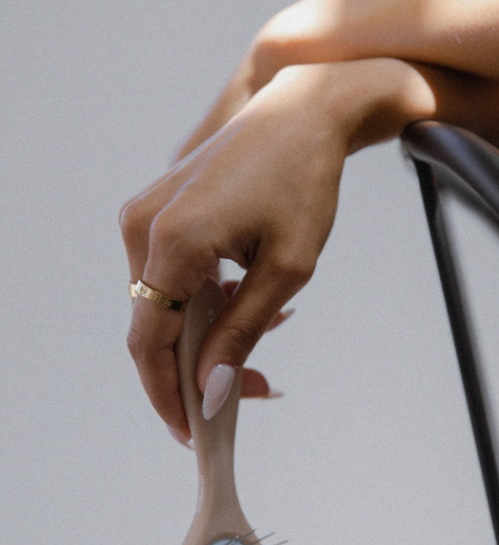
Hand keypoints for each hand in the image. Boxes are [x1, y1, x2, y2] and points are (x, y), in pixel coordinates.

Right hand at [120, 63, 358, 443]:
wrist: (307, 111)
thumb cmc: (305, 181)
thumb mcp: (287, 269)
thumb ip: (242, 333)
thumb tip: (208, 390)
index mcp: (171, 240)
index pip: (148, 341)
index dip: (166, 395)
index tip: (193, 433)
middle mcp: (144, 225)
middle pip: (155, 326)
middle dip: (198, 369)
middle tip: (249, 393)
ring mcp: (147, 213)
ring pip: (166, 303)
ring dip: (207, 336)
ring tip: (263, 354)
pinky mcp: (160, 208)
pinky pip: (172, 273)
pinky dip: (207, 302)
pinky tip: (251, 307)